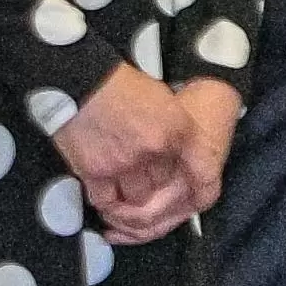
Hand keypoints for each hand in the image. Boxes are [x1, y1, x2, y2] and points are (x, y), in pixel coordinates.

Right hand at [56, 65, 228, 242]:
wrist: (83, 83)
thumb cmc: (120, 85)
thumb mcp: (165, 99)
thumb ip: (177, 129)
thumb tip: (182, 152)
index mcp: (176, 129)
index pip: (203, 171)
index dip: (203, 189)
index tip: (199, 195)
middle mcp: (154, 149)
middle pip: (166, 186)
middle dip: (160, 184)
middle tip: (151, 179)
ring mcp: (124, 164)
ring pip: (139, 199)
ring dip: (135, 194)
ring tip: (128, 183)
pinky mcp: (96, 172)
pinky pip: (108, 201)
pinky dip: (111, 202)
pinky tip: (110, 194)